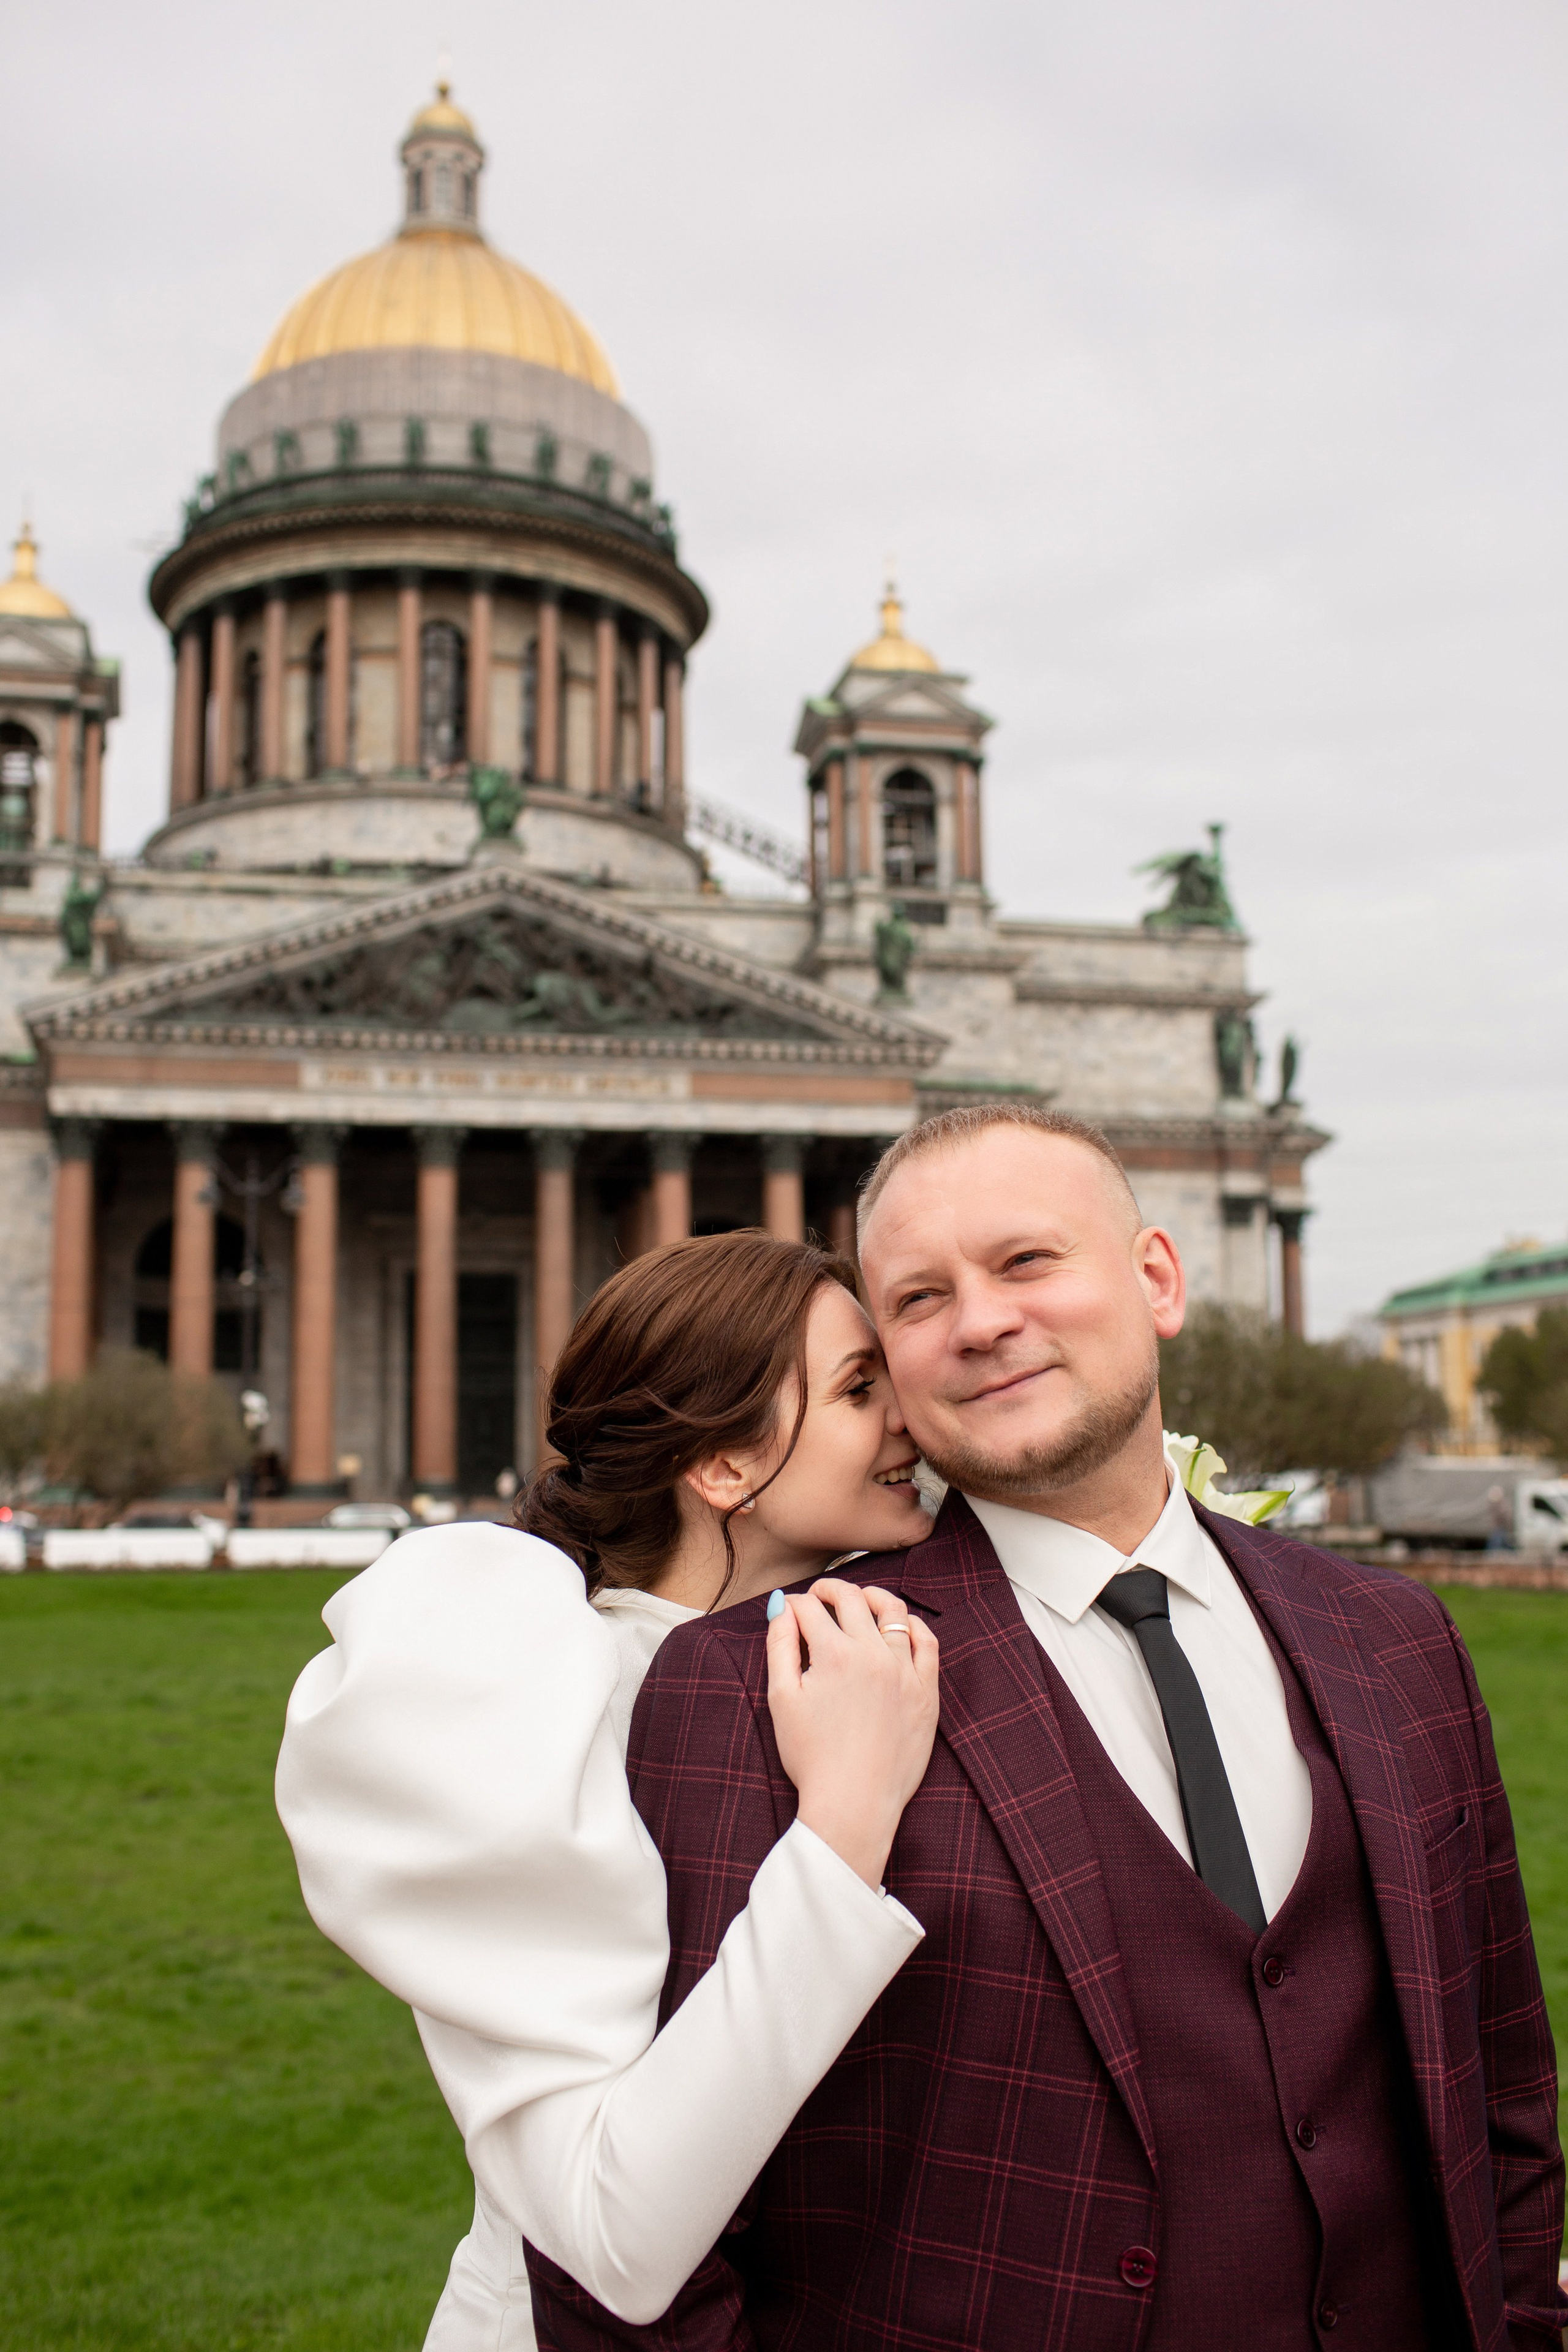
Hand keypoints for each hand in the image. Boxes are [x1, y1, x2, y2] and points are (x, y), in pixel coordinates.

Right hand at [766, 1579, 939, 1889]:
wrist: (854, 1803)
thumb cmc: (812, 1757)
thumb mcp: (782, 1699)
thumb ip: (780, 1646)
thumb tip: (782, 1606)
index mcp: (834, 1654)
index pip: (811, 1609)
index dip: (796, 1605)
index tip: (791, 1611)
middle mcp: (873, 1654)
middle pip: (851, 1599)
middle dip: (830, 1590)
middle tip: (819, 1595)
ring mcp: (905, 1671)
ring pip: (893, 1611)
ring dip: (872, 1597)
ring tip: (860, 1599)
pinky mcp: (927, 1692)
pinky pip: (927, 1643)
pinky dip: (913, 1625)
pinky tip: (901, 1625)